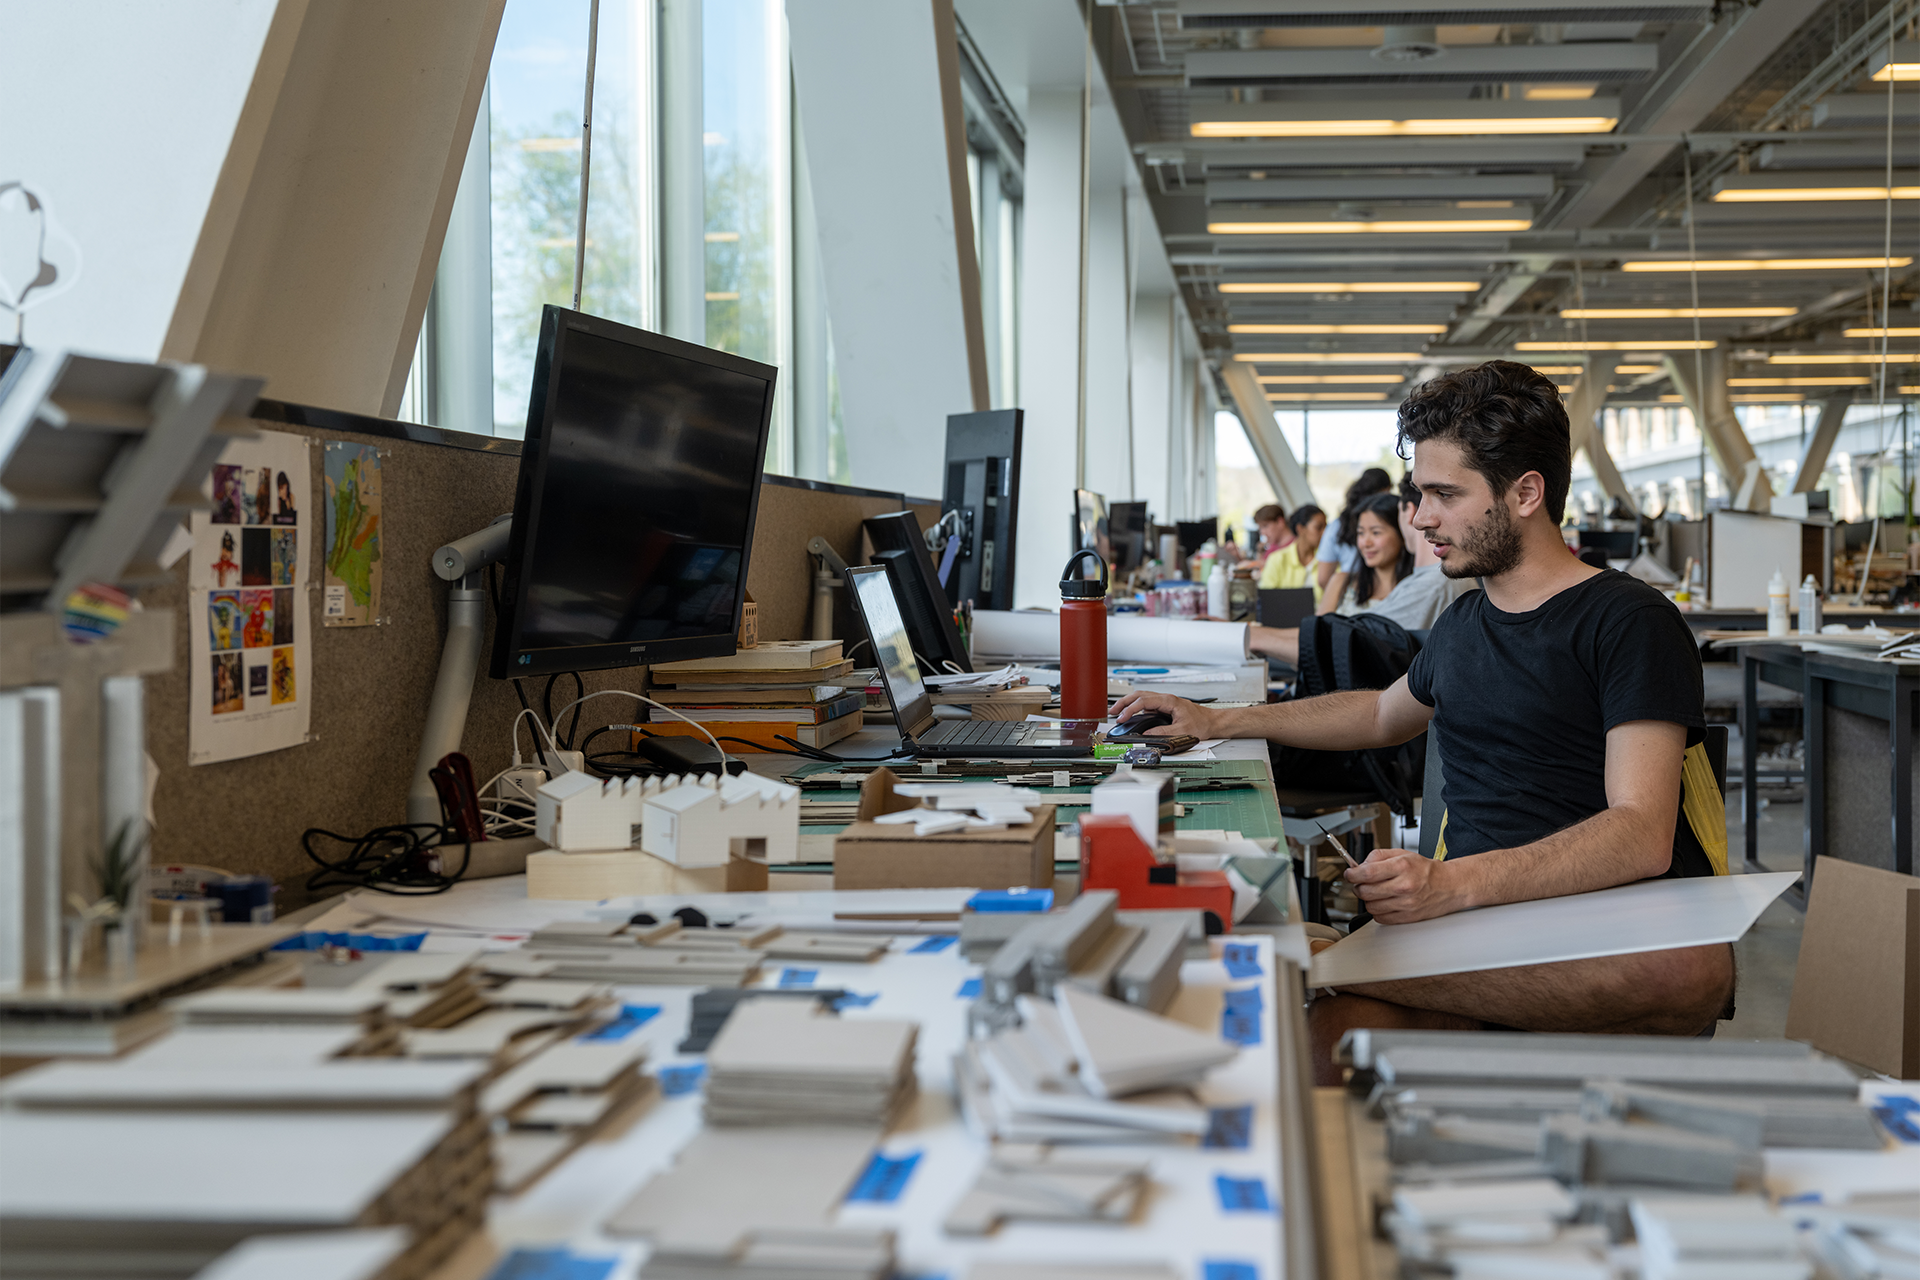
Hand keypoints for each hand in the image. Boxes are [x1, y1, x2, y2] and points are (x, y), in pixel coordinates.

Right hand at [1106, 690, 1217, 738]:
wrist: (1212, 722)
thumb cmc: (1202, 723)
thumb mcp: (1182, 731)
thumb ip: (1163, 732)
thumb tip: (1147, 734)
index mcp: (1169, 701)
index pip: (1143, 701)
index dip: (1130, 710)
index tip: (1122, 718)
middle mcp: (1165, 699)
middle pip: (1139, 695)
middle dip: (1123, 702)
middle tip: (1112, 711)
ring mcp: (1164, 702)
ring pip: (1141, 698)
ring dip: (1128, 703)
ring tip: (1117, 712)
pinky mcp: (1164, 707)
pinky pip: (1146, 704)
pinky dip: (1135, 707)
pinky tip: (1131, 714)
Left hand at [1343, 849, 1466, 923]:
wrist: (1449, 886)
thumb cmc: (1426, 870)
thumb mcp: (1402, 853)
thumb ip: (1378, 856)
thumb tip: (1359, 865)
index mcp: (1402, 867)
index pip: (1367, 873)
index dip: (1352, 874)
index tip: (1349, 874)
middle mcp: (1403, 886)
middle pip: (1365, 891)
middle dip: (1358, 887)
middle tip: (1361, 883)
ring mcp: (1405, 904)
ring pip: (1370, 906)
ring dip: (1368, 899)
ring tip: (1376, 892)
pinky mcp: (1407, 917)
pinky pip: (1380, 918)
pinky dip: (1377, 911)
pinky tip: (1384, 902)